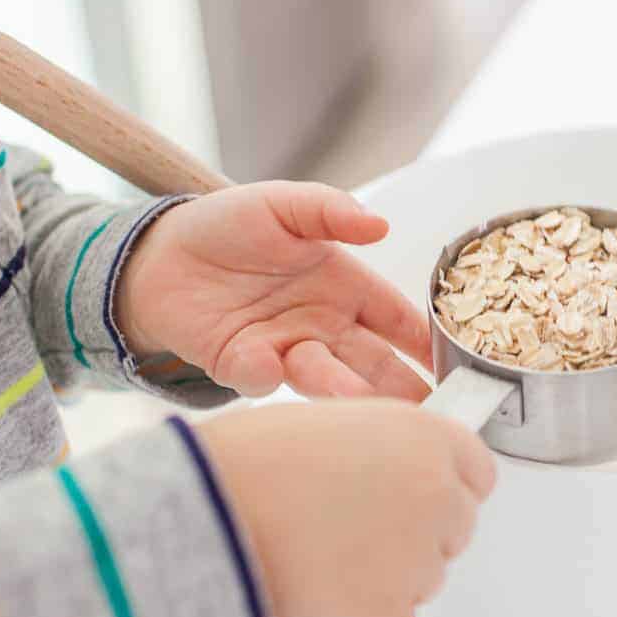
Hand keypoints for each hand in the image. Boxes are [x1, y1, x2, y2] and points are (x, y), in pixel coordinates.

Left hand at [115, 183, 431, 401]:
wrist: (158, 254)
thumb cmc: (227, 225)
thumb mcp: (283, 204)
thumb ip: (329, 211)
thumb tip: (379, 224)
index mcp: (344, 286)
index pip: (397, 319)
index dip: (426, 340)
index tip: (458, 362)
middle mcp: (322, 325)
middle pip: (373, 362)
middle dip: (401, 388)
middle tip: (430, 412)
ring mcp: (285, 350)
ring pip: (325, 377)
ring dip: (344, 390)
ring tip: (362, 403)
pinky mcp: (241, 365)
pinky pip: (260, 377)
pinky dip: (265, 373)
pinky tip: (270, 363)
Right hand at [198, 401, 495, 616]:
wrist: (204, 510)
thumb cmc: (249, 460)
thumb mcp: (332, 420)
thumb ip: (385, 446)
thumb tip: (400, 475)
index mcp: (424, 435)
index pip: (476, 472)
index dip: (442, 485)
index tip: (416, 497)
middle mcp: (436, 494)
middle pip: (456, 529)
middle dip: (417, 534)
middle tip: (353, 531)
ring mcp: (419, 557)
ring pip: (425, 579)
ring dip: (388, 577)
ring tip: (321, 554)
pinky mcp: (391, 614)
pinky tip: (319, 589)